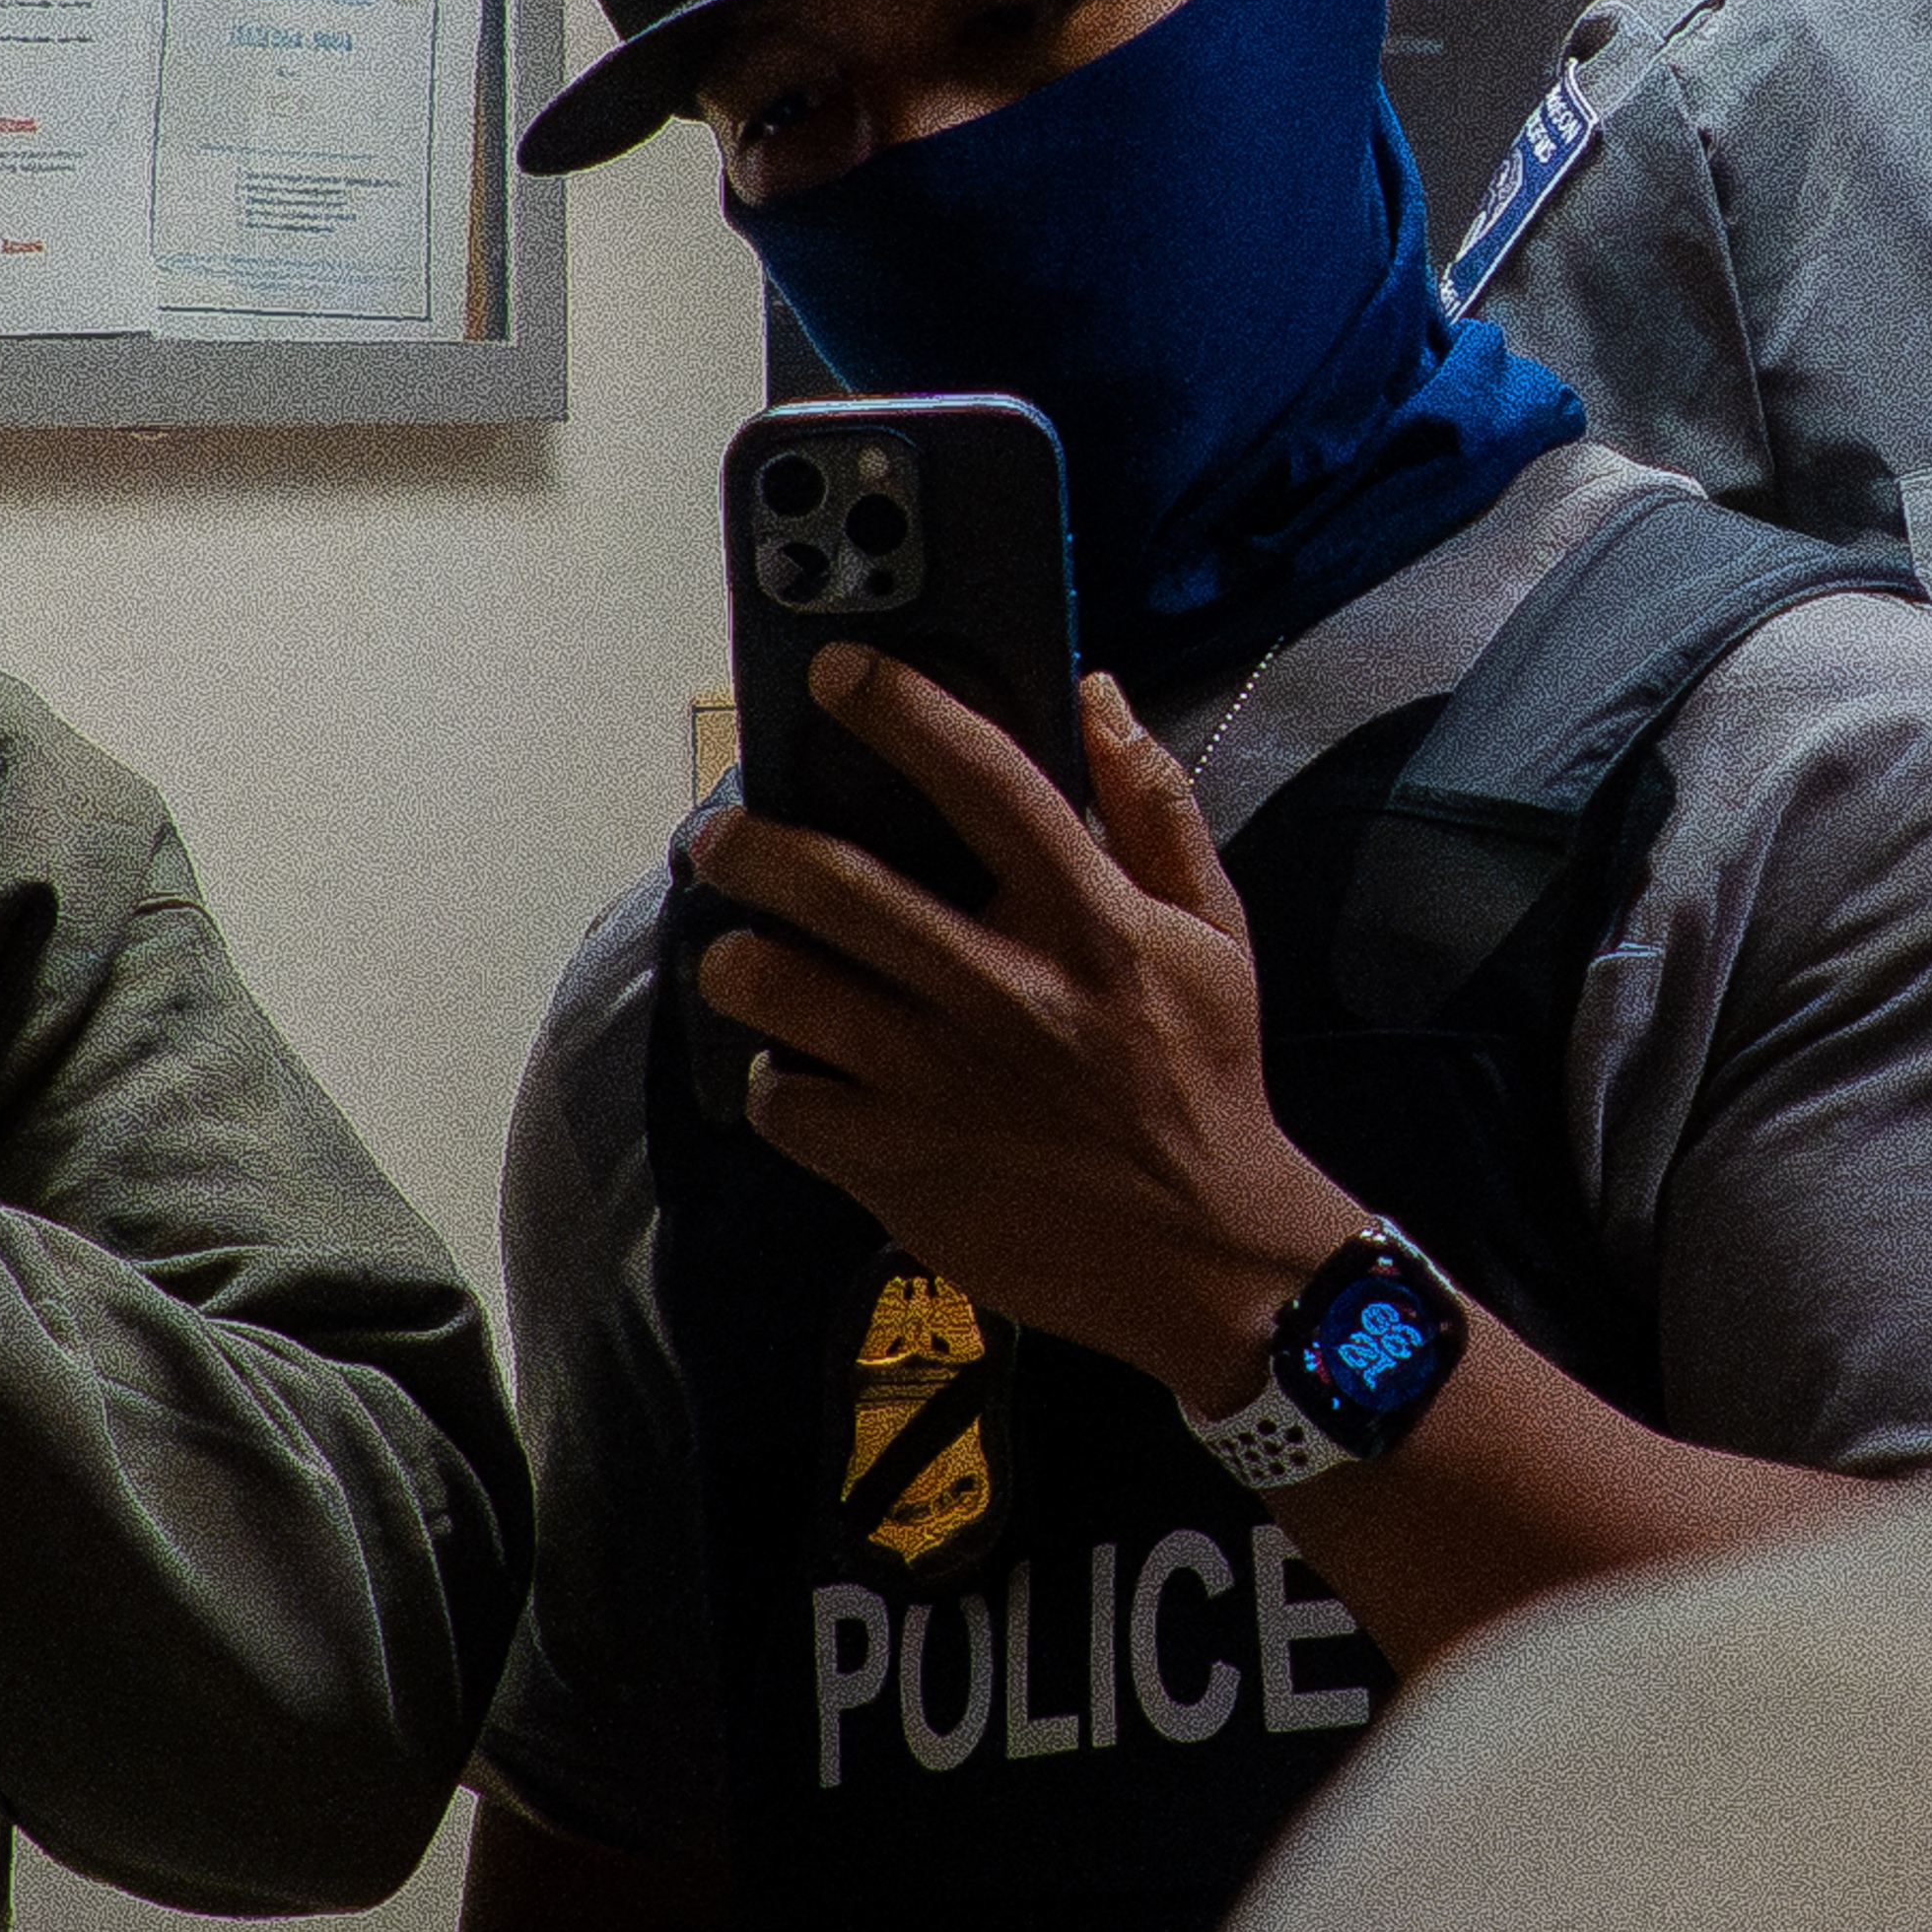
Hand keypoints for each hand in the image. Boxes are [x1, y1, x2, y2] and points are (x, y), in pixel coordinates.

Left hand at [687, 654, 1358, 1408]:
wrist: (1210, 1259)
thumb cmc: (1203, 1082)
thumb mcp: (1211, 931)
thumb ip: (1152, 806)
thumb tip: (1095, 692)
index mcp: (1088, 923)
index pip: (986, 781)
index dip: (901, 708)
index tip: (839, 672)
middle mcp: (1007, 993)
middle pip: (840, 886)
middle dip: (753, 843)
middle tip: (719, 833)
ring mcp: (944, 1085)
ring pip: (786, 991)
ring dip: (738, 961)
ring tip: (737, 954)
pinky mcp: (902, 1167)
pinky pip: (789, 1101)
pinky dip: (774, 1079)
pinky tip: (795, 1067)